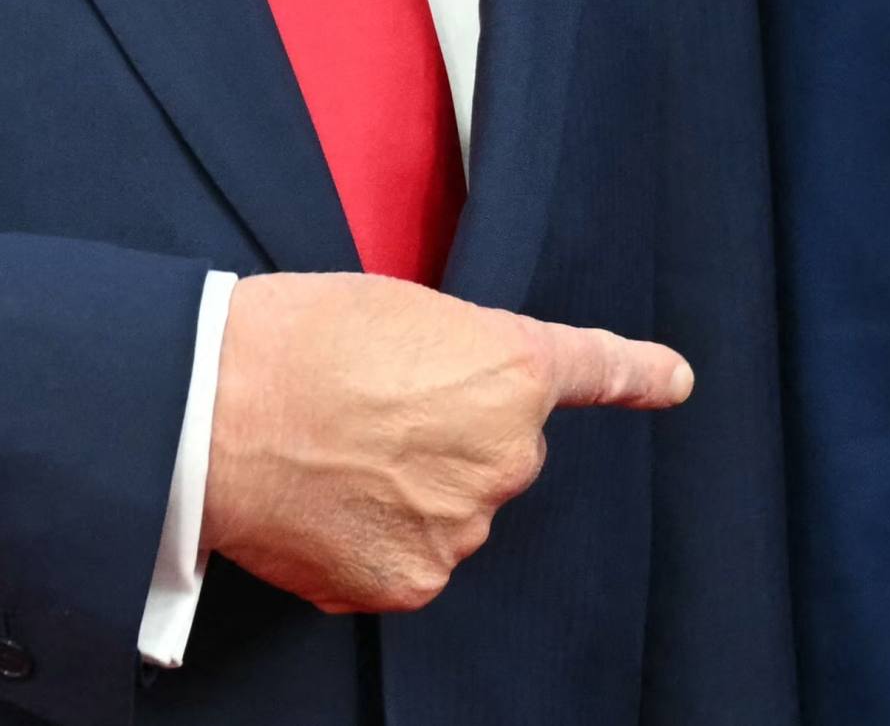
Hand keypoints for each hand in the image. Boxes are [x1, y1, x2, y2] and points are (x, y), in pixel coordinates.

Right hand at [198, 271, 691, 614]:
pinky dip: (372, 541)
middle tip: (370, 416)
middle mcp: (506, 453)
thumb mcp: (401, 311)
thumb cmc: (294, 340)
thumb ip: (456, 358)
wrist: (217, 411)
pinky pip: (409, 560)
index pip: (596, 368)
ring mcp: (463, 524)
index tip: (672, 380)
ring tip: (335, 455)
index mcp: (511, 369)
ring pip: (451, 511)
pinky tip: (327, 504)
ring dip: (410, 493)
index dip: (639, 373)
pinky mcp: (413, 578)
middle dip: (449, 442)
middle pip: (498, 453)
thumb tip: (448, 400)